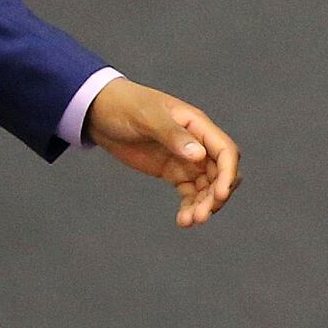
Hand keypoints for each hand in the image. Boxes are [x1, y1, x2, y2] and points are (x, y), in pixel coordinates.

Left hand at [82, 77, 241, 227]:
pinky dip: (189, 207)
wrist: (100, 112)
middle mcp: (198, 143)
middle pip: (220, 173)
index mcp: (197, 125)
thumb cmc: (125, 106)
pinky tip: (182, 221)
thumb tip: (199, 155)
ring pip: (207, 187)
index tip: (219, 195)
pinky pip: (190, 193)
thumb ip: (173, 135)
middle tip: (201, 215)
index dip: (228, 174)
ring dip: (203, 205)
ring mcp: (186, 159)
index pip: (225, 151)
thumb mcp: (147, 118)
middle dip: (216, 196)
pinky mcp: (173, 172)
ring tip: (189, 221)